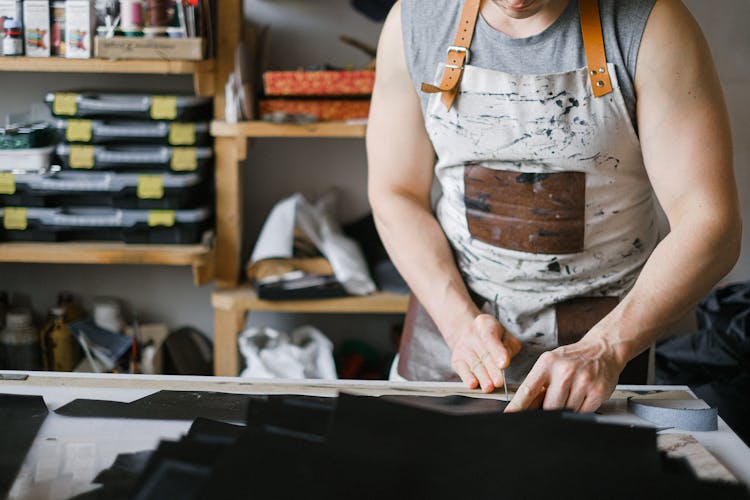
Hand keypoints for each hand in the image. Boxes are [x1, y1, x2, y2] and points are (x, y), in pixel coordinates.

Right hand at [450, 314, 521, 392]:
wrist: (469, 332)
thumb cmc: (492, 336)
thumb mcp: (503, 334)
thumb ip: (509, 345)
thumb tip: (505, 361)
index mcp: (484, 324)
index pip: (490, 338)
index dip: (497, 351)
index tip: (504, 364)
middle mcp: (470, 335)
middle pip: (483, 354)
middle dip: (492, 370)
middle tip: (499, 382)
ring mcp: (462, 347)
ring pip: (474, 364)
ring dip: (482, 377)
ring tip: (489, 387)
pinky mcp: (456, 360)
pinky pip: (462, 370)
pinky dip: (467, 378)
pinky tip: (472, 384)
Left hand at [504, 335, 624, 412]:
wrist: (603, 349)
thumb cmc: (573, 358)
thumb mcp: (550, 364)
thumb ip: (538, 385)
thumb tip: (523, 407)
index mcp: (548, 363)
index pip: (528, 389)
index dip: (518, 405)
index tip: (509, 415)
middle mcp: (564, 371)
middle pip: (549, 406)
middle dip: (549, 409)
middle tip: (555, 398)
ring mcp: (582, 381)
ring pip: (566, 411)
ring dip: (566, 408)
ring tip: (571, 392)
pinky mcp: (597, 391)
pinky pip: (583, 412)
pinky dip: (580, 408)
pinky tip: (582, 395)